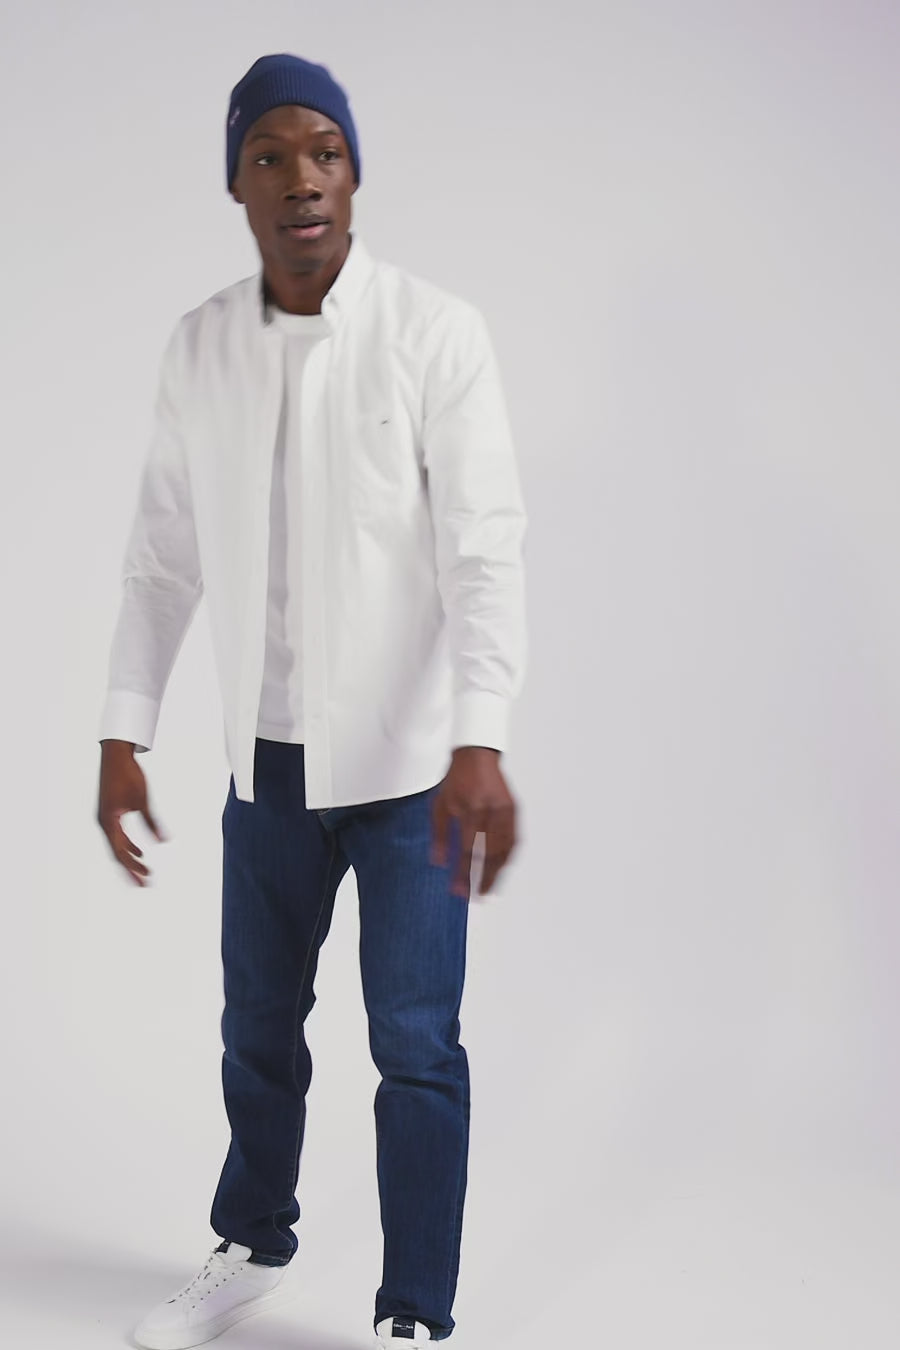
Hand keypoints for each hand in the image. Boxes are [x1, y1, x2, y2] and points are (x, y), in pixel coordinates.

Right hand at [97, 741, 167, 886]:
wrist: (116, 756)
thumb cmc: (129, 775)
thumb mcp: (143, 800)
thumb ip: (153, 822)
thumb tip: (165, 841)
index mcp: (109, 822)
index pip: (120, 853)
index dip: (132, 869)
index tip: (145, 881)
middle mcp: (104, 823)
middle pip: (117, 853)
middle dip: (131, 869)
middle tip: (146, 884)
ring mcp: (105, 819)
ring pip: (117, 845)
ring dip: (130, 858)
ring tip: (146, 870)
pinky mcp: (110, 813)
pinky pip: (118, 836)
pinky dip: (128, 845)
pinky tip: (140, 851)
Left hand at [430, 746, 517, 898]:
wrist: (477, 756)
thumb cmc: (457, 780)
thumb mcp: (440, 805)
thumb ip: (440, 835)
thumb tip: (440, 863)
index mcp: (472, 808)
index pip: (469, 849)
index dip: (465, 873)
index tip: (459, 890)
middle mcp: (492, 810)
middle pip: (490, 854)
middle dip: (484, 878)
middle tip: (477, 896)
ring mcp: (506, 811)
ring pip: (505, 849)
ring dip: (498, 871)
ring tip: (489, 888)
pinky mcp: (514, 810)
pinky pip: (514, 839)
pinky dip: (508, 857)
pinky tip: (501, 868)